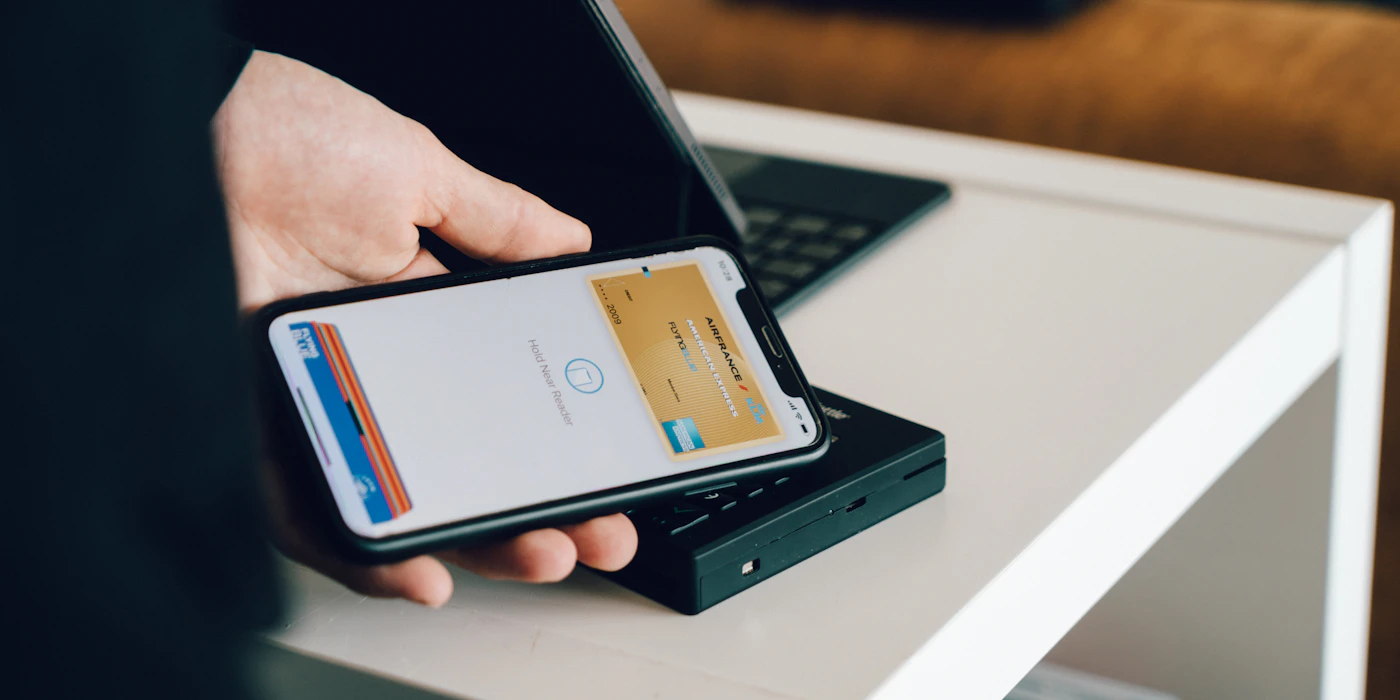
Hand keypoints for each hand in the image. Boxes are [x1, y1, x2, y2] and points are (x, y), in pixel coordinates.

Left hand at [215, 50, 635, 605]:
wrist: (187, 124)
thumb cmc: (286, 138)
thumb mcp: (419, 174)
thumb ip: (498, 219)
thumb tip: (569, 244)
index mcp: (415, 315)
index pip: (503, 397)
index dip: (560, 436)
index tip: (613, 460)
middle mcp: (372, 369)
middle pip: (466, 461)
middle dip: (539, 506)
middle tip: (597, 527)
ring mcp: (321, 402)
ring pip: (403, 498)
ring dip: (476, 539)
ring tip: (539, 553)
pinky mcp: (265, 427)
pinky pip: (311, 510)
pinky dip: (363, 552)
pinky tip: (419, 571)